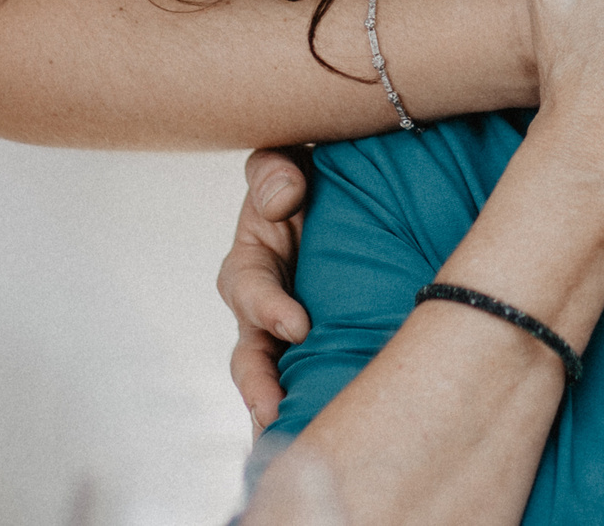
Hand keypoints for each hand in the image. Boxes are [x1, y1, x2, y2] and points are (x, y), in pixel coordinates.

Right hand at [220, 149, 311, 430]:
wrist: (355, 191)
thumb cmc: (311, 177)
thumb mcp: (287, 162)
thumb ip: (274, 171)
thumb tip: (284, 198)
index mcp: (255, 259)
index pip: (247, 287)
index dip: (267, 308)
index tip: (297, 326)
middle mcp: (265, 304)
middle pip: (249, 353)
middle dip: (258, 383)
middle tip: (274, 409)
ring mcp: (287, 333)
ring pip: (270, 380)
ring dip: (274, 409)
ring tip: (289, 439)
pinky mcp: (316, 350)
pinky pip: (302, 387)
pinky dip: (305, 414)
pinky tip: (322, 442)